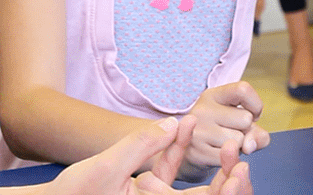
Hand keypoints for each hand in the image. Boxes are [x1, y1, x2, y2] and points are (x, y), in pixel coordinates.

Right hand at [42, 116, 251, 194]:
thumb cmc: (73, 193)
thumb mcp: (107, 167)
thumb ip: (140, 145)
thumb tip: (173, 124)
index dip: (226, 192)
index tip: (239, 170)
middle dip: (226, 179)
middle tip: (238, 151)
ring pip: (191, 188)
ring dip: (203, 163)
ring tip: (213, 135)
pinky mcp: (145, 193)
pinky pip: (169, 175)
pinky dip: (176, 153)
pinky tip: (183, 126)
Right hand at [186, 82, 269, 170]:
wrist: (188, 153)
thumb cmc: (220, 133)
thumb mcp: (240, 125)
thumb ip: (258, 133)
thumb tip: (249, 146)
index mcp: (213, 95)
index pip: (243, 89)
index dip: (256, 104)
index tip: (251, 114)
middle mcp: (202, 109)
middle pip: (245, 119)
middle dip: (245, 130)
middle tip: (230, 131)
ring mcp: (197, 130)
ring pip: (239, 140)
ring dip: (237, 146)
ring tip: (221, 143)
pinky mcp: (196, 152)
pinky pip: (228, 157)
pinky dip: (228, 158)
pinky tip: (216, 153)